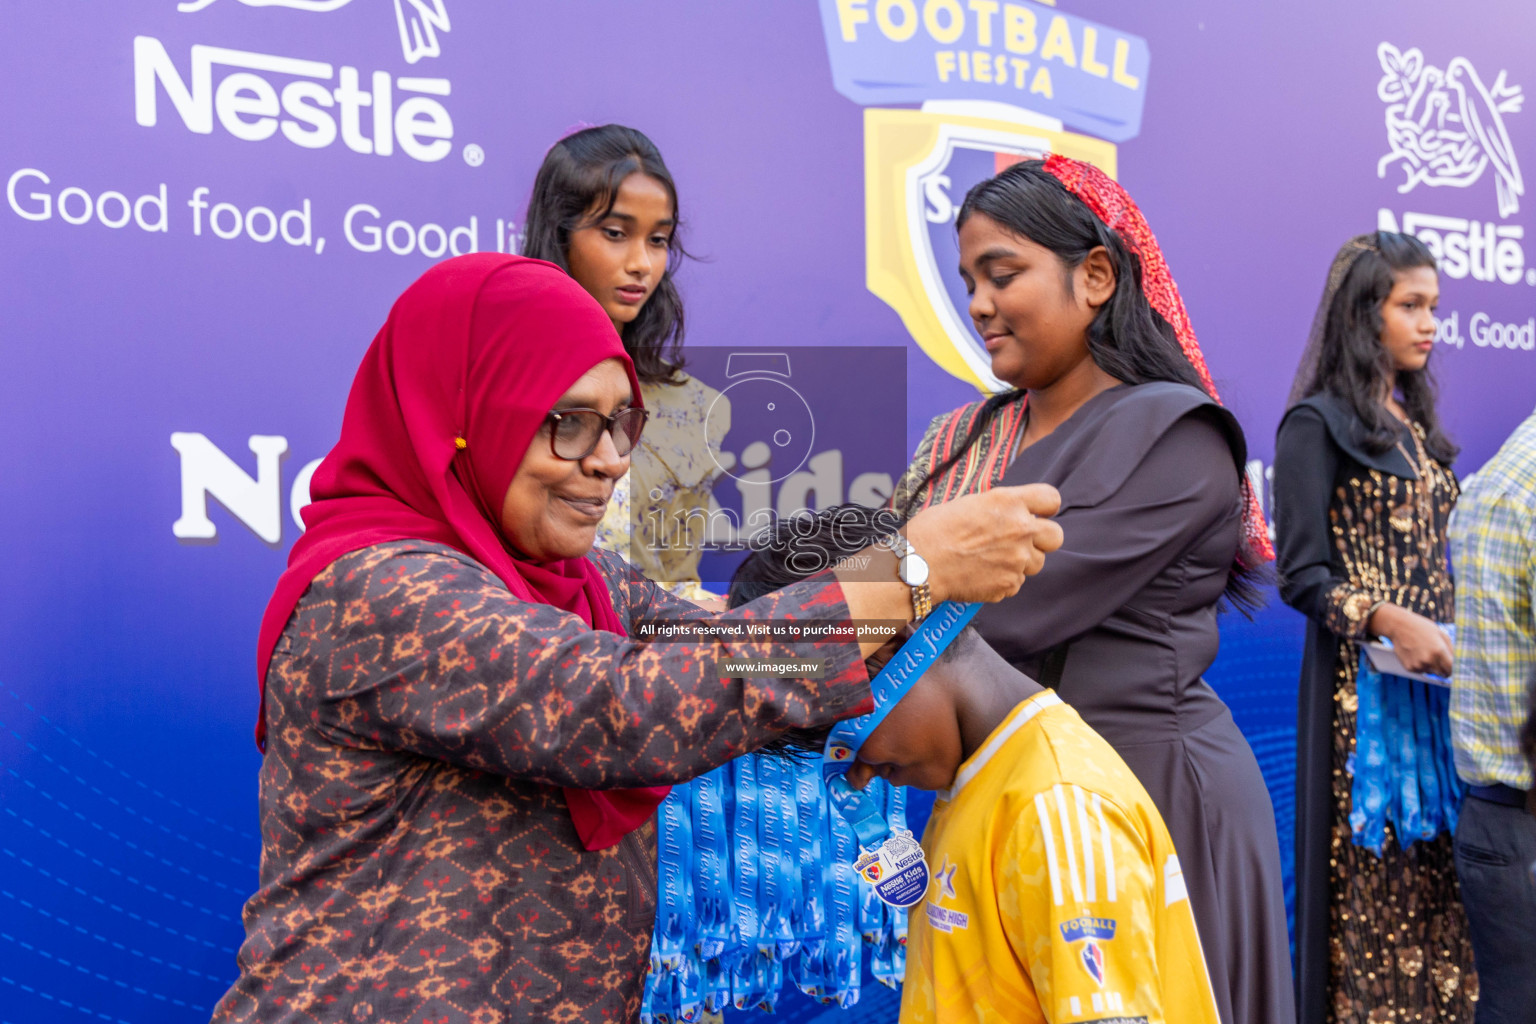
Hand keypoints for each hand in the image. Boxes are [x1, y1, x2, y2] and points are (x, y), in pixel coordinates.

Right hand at [905, 484, 1063, 603]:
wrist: (917, 566)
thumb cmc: (932, 531)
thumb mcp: (968, 503)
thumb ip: (998, 508)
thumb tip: (1009, 513)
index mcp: (1008, 502)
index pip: (1051, 499)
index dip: (1045, 507)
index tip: (1037, 513)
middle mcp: (1020, 530)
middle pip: (1055, 536)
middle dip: (1042, 538)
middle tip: (1020, 541)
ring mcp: (1017, 560)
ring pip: (1037, 563)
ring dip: (1021, 561)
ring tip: (992, 559)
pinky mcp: (1009, 585)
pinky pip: (1017, 583)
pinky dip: (1003, 580)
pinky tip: (981, 574)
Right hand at [1369, 604, 1452, 675]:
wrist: (1399, 626)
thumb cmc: (1422, 628)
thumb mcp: (1441, 634)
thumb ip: (1451, 650)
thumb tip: (1458, 663)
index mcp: (1439, 651)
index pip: (1452, 670)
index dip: (1454, 670)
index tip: (1454, 668)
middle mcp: (1428, 660)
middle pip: (1442, 674)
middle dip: (1443, 668)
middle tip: (1439, 659)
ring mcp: (1418, 665)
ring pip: (1431, 671)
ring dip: (1430, 665)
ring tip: (1423, 651)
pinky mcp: (1409, 667)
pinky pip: (1420, 670)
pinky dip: (1420, 665)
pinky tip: (1415, 653)